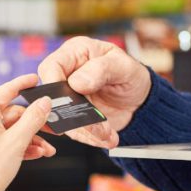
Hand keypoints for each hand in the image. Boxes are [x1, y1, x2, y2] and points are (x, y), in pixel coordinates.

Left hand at [0, 74, 54, 190]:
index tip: (36, 80)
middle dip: (35, 126)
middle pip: (13, 115)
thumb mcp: (17, 141)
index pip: (7, 90)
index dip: (24, 84)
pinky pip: (4, 140)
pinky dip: (19, 146)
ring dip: (30, 139)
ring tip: (47, 151)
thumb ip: (34, 118)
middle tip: (53, 132)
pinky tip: (36, 154)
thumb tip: (44, 102)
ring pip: (11, 130)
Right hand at [37, 36, 151, 148]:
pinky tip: (107, 138)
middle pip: (52, 97)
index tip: (69, 100)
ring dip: (85, 131)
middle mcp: (67, 75)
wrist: (139, 100)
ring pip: (62, 119)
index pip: (51, 67)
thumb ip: (101, 69)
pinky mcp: (72, 117)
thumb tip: (77, 82)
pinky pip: (73, 131)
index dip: (54, 84)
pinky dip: (90, 138)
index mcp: (75, 53)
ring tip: (107, 134)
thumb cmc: (131, 75)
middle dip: (73, 115)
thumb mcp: (124, 67)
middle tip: (96, 125)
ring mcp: (68, 98)